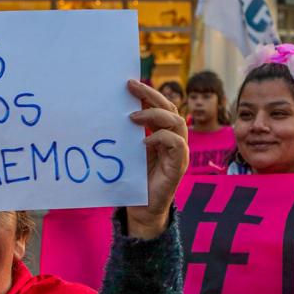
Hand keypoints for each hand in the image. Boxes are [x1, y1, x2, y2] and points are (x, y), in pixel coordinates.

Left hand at [126, 80, 188, 238]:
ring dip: (154, 115)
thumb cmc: (134, 180)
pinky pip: (176, 144)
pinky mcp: (179, 167)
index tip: (129, 83)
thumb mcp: (130, 150)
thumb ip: (129, 132)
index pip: (161, 106)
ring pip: (176, 122)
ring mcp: (179, 153)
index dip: (148, 94)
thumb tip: (114, 109)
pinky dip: (160, 138)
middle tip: (130, 87)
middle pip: (170, 109)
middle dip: (151, 95)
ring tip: (132, 117)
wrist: (142, 210)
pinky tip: (143, 142)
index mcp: (163, 134)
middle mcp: (175, 140)